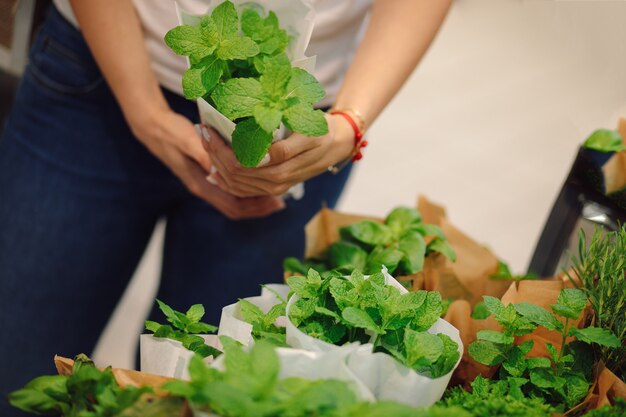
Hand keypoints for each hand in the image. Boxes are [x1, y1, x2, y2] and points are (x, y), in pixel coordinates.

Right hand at [130, 107, 284, 218]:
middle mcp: (204, 187)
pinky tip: (258, 179)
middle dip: (259, 207)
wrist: (152, 127)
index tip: (274, 202)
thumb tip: (216, 169)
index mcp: (201, 184)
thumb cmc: (170, 131)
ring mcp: (205, 183)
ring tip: (275, 193)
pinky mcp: (207, 174)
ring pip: (234, 201)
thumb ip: (201, 154)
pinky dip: (246, 189)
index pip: (233, 206)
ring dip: (254, 200)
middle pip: (236, 208)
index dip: (255, 208)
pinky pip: (230, 190)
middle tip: (281, 202)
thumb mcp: (186, 140)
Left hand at [203, 114, 354, 196]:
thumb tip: (262, 156)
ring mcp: (272, 188)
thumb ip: (285, 149)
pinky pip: (242, 189)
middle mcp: (274, 183)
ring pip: (234, 183)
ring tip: (206, 142)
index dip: (220, 147)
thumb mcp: (309, 135)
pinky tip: (215, 165)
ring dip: (217, 164)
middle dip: (214, 153)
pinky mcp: (272, 188)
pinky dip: (225, 179)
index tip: (208, 127)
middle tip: (202, 131)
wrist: (337, 144)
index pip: (239, 163)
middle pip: (233, 174)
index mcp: (281, 170)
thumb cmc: (322, 133)